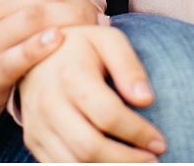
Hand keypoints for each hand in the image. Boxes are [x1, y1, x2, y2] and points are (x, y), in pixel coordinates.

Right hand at [17, 25, 165, 162]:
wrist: (36, 51)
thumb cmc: (81, 47)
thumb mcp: (108, 41)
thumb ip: (129, 66)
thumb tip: (146, 100)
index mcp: (70, 76)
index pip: (109, 115)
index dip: (138, 133)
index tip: (159, 142)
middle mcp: (48, 103)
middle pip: (90, 146)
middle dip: (127, 160)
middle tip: (152, 160)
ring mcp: (37, 124)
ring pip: (74, 163)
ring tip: (134, 163)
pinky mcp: (33, 139)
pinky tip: (109, 163)